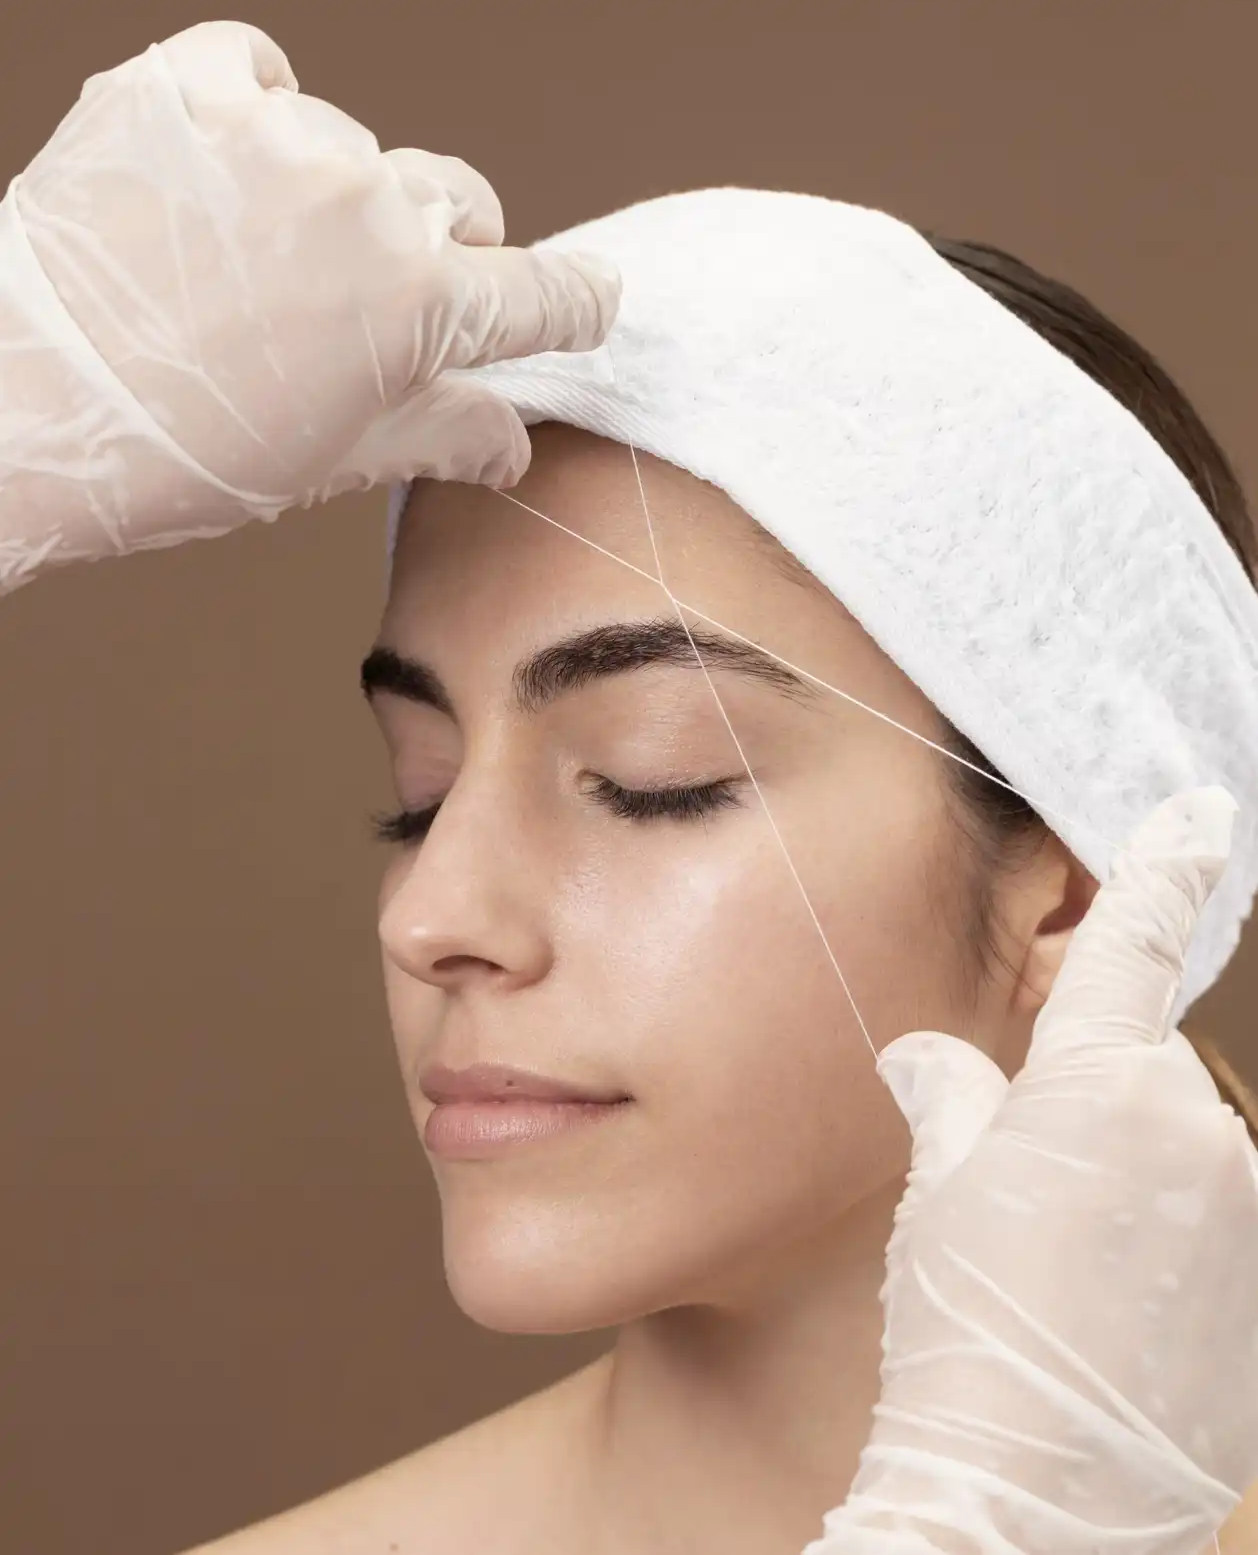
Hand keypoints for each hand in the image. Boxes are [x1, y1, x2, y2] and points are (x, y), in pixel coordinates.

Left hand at [0, 21, 617, 592]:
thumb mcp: (334, 459)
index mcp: (420, 306)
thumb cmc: (180, 451)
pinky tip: (224, 175)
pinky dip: (256, 114)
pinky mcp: (189, 86)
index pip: (542, 293)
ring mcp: (280, 138)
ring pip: (358, 148)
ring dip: (334, 196)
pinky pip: (261, 72)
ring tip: (257, 257)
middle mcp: (369, 205)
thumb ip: (442, 432)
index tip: (584, 300)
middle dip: (443, 249)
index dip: (572, 302)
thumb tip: (511, 444)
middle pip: (460, 203)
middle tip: (379, 295)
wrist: (23, 403)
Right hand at [810, 786, 1257, 1554]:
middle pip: (1146, 1077)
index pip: (1136, 939)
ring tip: (1070, 1280)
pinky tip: (1117, 1318)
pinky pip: (1222, 1230)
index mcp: (1102, 1083)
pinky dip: (1176, 1254)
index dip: (1168, 863)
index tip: (1201, 808)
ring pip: (1187, 1156)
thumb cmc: (967, 1330)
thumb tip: (932, 1058)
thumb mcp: (939, 1197)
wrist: (1030, 1494)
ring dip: (1139, 1191)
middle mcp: (1199, 1129)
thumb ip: (953, 1100)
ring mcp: (1250, 1212)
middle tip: (1031, 1202)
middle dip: (1096, 1114)